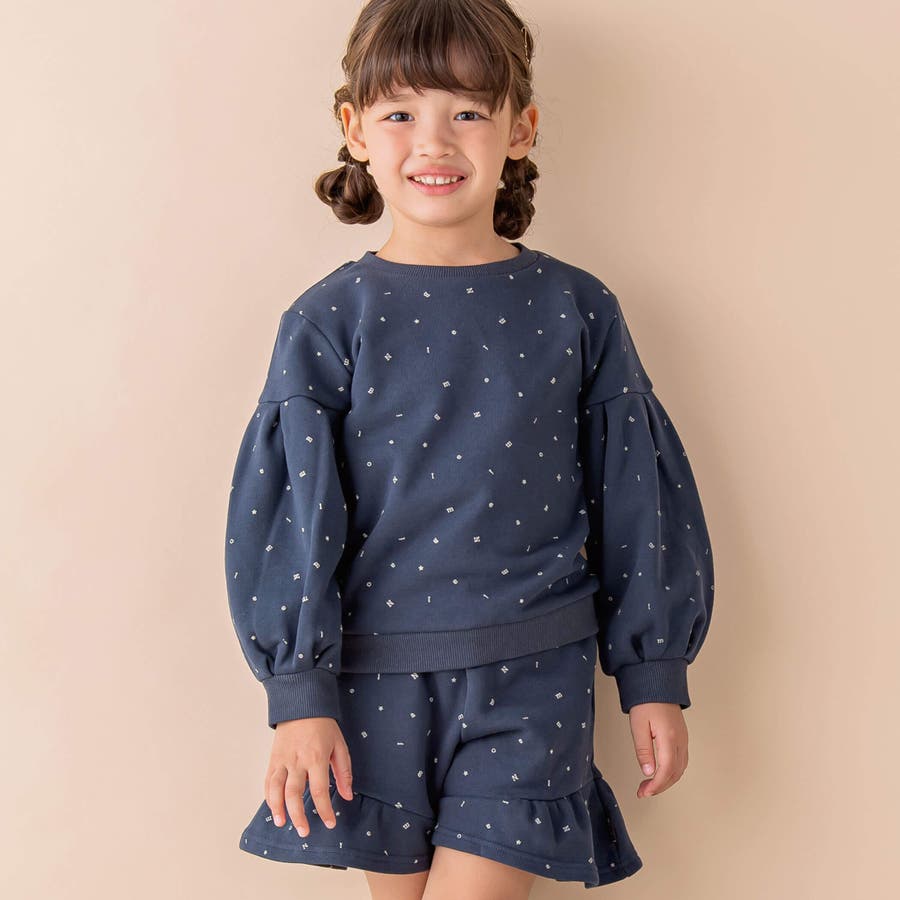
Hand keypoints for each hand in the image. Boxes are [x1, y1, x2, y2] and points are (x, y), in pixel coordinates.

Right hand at [265, 716, 353, 836]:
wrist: (301, 704)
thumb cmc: (322, 725)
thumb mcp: (339, 744)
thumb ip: (343, 771)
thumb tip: (347, 795)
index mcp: (316, 757)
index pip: (319, 790)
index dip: (324, 809)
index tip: (329, 823)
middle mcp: (297, 760)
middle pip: (294, 794)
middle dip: (298, 816)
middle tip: (304, 831)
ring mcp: (282, 760)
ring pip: (276, 789)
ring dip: (277, 809)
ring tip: (282, 824)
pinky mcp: (273, 758)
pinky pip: (268, 780)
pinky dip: (269, 796)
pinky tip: (273, 808)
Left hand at [627, 702, 687, 797]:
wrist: (657, 683)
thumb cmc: (646, 700)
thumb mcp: (638, 725)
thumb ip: (643, 750)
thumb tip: (648, 772)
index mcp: (669, 737)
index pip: (666, 770)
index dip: (656, 785)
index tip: (644, 792)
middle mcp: (680, 740)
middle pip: (675, 773)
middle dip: (660, 786)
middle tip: (644, 791)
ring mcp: (683, 738)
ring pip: (680, 768)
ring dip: (667, 781)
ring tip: (650, 785)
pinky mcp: (682, 736)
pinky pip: (681, 760)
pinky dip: (672, 772)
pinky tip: (661, 773)